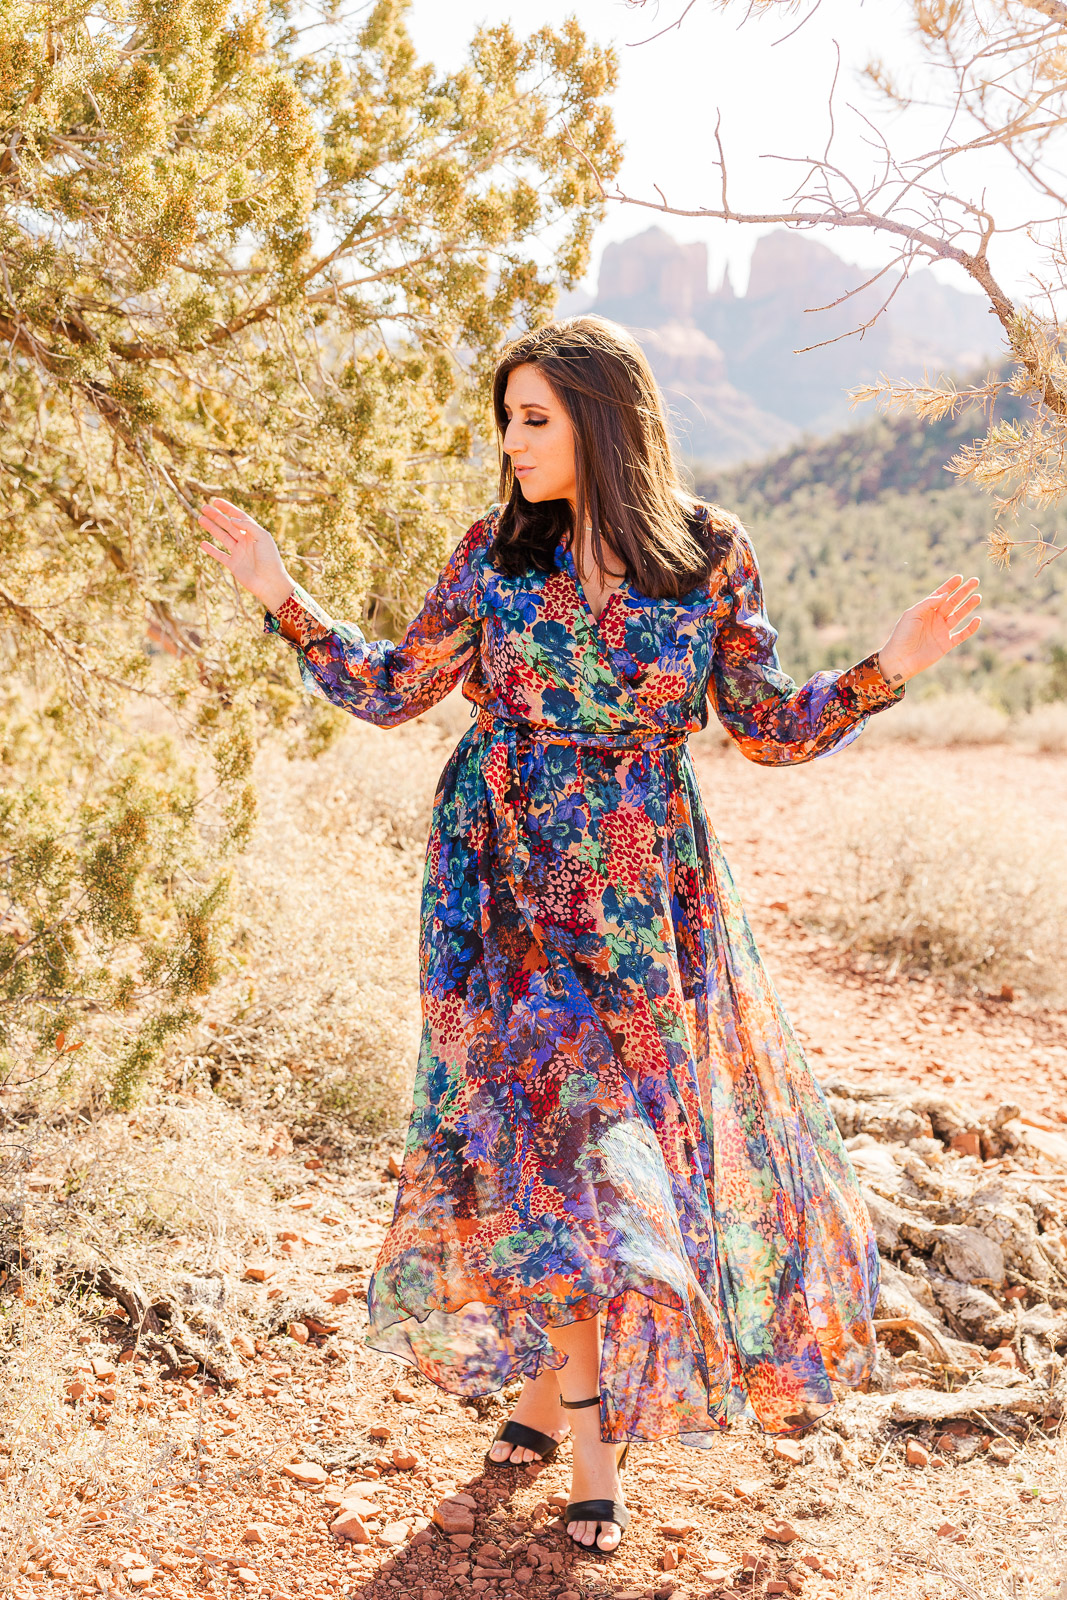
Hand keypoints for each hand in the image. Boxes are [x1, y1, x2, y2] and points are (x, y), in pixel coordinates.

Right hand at [197, 498, 294, 614]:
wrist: (270, 582)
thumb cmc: (270, 559)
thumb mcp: (263, 537)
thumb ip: (248, 526)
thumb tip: (232, 518)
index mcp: (254, 533)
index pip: (239, 517)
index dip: (228, 508)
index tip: (216, 501)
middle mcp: (246, 542)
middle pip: (228, 525)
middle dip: (216, 516)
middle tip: (203, 507)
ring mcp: (239, 553)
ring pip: (222, 537)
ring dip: (211, 528)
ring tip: (200, 519)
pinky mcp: (233, 565)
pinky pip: (220, 555)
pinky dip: (211, 550)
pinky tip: (202, 543)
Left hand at [876, 574, 981, 688]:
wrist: (900, 659)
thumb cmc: (902, 635)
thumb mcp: (912, 614)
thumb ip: (928, 603)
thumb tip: (945, 594)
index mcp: (925, 611)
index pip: (940, 595)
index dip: (950, 586)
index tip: (960, 577)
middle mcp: (935, 619)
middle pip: (952, 602)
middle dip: (963, 592)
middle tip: (975, 581)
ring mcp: (941, 631)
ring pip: (959, 616)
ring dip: (968, 606)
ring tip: (978, 597)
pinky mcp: (946, 644)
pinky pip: (961, 635)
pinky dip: (970, 628)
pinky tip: (977, 619)